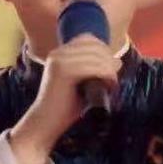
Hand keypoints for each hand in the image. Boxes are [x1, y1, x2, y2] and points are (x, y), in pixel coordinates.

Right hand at [10, 34, 120, 163]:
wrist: (45, 124)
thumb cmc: (64, 108)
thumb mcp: (82, 83)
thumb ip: (95, 70)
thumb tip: (117, 61)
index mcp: (59, 54)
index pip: (88, 39)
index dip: (103, 51)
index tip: (111, 70)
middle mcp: (57, 53)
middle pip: (94, 45)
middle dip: (109, 60)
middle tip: (113, 80)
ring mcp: (59, 61)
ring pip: (96, 56)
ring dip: (109, 69)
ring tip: (111, 85)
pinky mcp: (63, 71)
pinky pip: (94, 67)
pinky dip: (106, 75)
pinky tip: (109, 86)